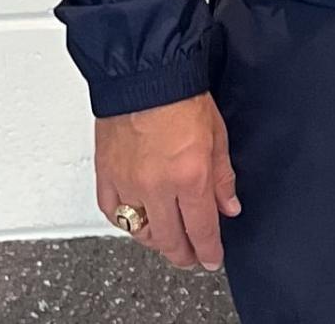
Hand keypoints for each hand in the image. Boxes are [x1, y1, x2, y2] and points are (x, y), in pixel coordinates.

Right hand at [95, 92, 240, 270]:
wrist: (145, 74)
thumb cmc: (181, 96)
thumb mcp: (218, 135)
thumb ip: (223, 176)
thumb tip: (228, 206)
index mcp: (189, 176)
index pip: (201, 229)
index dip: (209, 250)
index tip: (212, 259)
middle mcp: (157, 186)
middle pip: (170, 240)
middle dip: (184, 255)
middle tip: (193, 258)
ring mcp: (128, 184)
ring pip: (141, 232)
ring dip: (157, 242)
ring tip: (170, 242)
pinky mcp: (106, 176)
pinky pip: (113, 214)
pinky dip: (126, 223)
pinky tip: (138, 222)